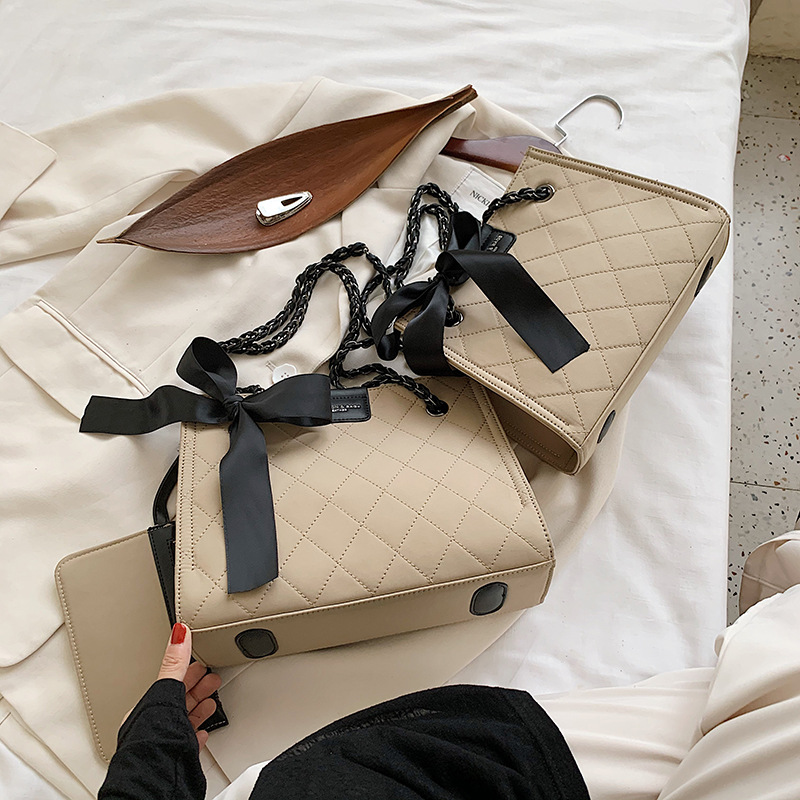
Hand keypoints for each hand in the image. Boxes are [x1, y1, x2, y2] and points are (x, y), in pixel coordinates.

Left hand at [123, 623, 221, 750]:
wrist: (159, 778)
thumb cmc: (154, 739)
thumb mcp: (166, 692)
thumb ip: (174, 664)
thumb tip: (178, 633)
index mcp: (147, 708)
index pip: (170, 683)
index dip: (188, 671)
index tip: (203, 662)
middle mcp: (154, 726)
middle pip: (179, 700)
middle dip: (197, 686)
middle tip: (212, 676)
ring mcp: (166, 742)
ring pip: (185, 719)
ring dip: (200, 706)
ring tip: (211, 699)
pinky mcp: (178, 759)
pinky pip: (188, 742)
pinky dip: (196, 732)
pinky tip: (201, 731)